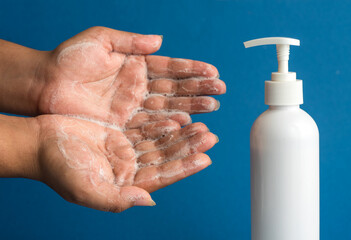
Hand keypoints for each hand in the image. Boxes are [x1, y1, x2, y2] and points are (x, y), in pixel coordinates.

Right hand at [37, 114, 216, 211]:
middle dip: (188, 147)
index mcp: (126, 183)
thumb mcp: (85, 188)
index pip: (161, 177)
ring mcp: (127, 148)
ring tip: (202, 125)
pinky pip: (148, 125)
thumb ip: (116, 200)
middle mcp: (130, 167)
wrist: (39, 143)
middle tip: (210, 136)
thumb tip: (149, 200)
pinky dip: (163, 121)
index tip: (205, 158)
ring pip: (161, 141)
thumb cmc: (57, 168)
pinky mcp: (122, 131)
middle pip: (166, 156)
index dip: (183, 168)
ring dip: (181, 134)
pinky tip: (178, 115)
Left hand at [38, 27, 225, 125]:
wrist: (45, 85)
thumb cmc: (69, 59)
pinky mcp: (123, 123)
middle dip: (198, 89)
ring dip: (190, 107)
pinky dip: (168, 123)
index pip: (170, 68)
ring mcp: (132, 107)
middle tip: (220, 91)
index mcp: (136, 66)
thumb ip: (131, 41)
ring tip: (211, 107)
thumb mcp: (100, 40)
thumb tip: (159, 40)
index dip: (191, 69)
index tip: (213, 72)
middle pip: (173, 88)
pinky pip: (150, 123)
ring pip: (166, 106)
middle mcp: (138, 87)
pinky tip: (185, 122)